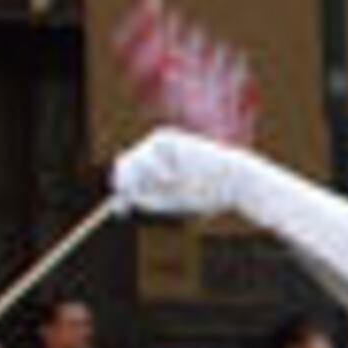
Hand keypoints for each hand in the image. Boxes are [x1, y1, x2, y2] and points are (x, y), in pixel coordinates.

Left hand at [111, 126, 259, 219]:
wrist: (232, 182)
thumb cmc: (206, 196)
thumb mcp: (167, 202)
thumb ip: (141, 200)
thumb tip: (116, 204)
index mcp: (159, 168)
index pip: (128, 178)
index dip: (123, 193)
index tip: (122, 211)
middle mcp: (157, 153)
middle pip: (123, 166)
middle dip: (126, 185)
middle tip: (131, 201)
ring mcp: (160, 144)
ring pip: (130, 162)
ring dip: (147, 181)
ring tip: (172, 186)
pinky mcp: (165, 137)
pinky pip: (144, 157)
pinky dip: (155, 172)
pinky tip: (176, 175)